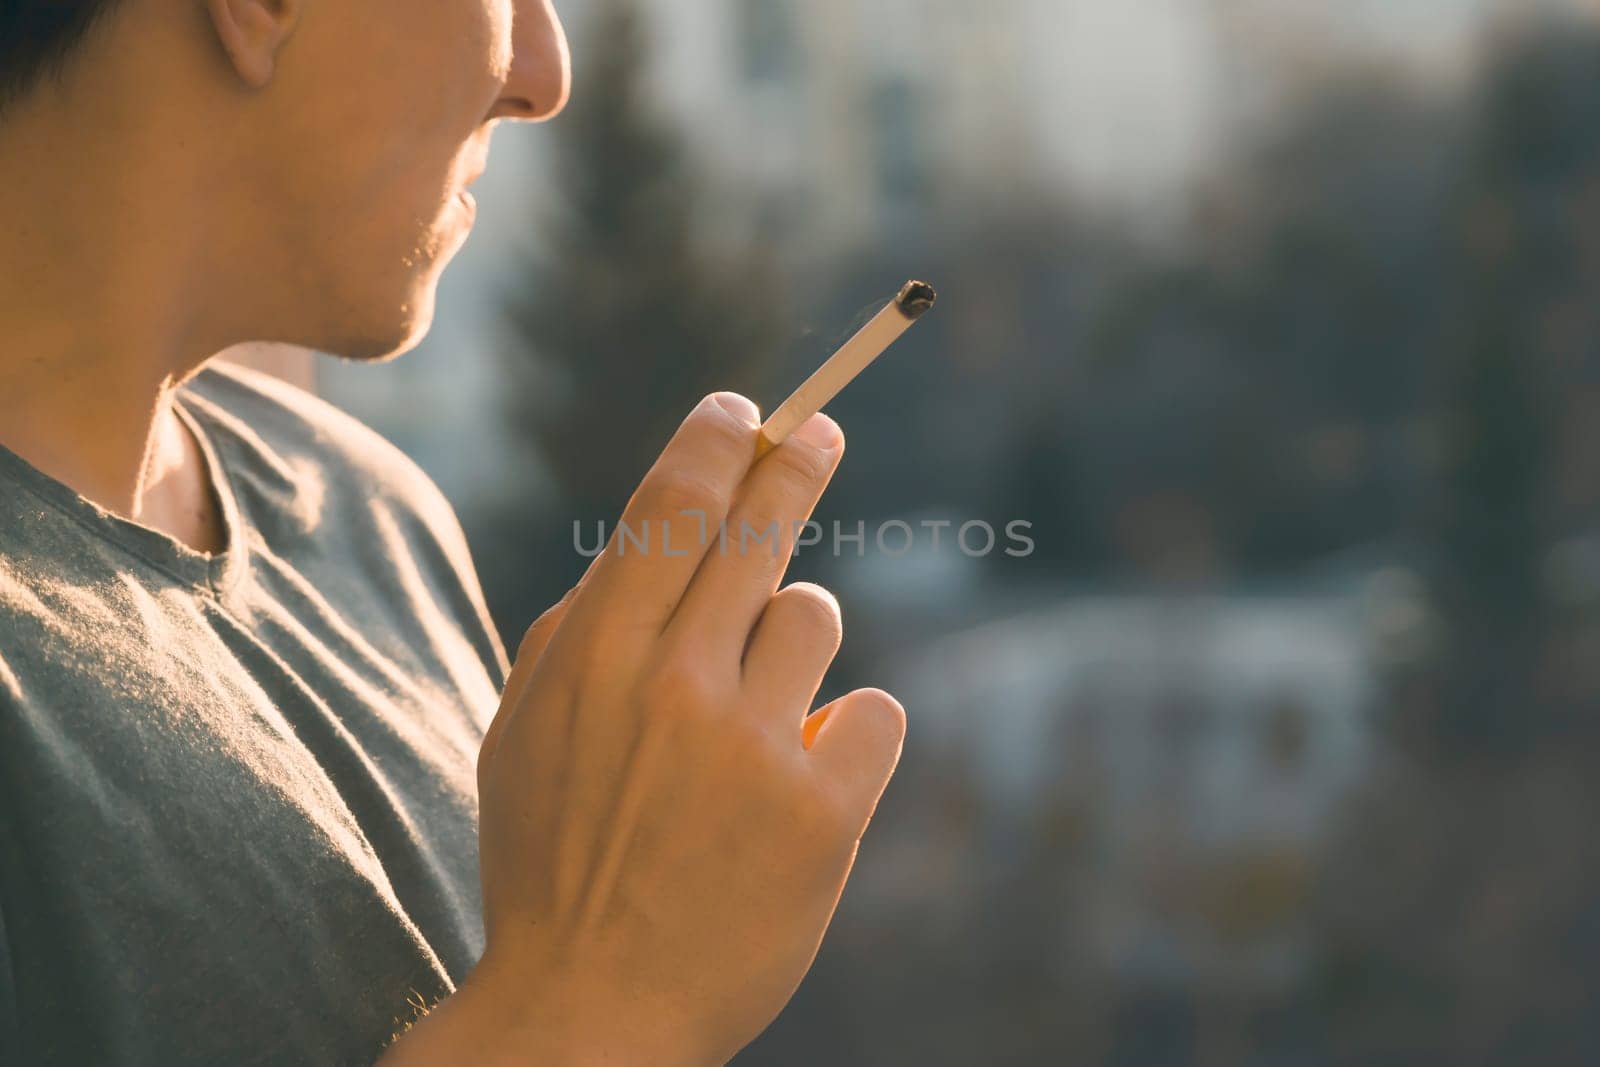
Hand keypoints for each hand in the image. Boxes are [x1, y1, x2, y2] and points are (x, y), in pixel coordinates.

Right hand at [463, 392, 903, 1062]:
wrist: (592, 1010)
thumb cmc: (555, 859)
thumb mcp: (523, 735)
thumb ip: (575, 633)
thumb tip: (647, 544)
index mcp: (592, 658)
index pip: (670, 506)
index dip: (715, 440)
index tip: (744, 409)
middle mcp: (674, 685)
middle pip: (760, 529)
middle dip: (796, 461)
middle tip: (820, 429)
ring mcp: (753, 748)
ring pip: (817, 618)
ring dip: (793, 648)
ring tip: (756, 718)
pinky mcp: (823, 813)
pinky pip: (874, 713)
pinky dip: (848, 736)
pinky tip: (804, 780)